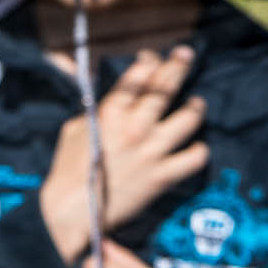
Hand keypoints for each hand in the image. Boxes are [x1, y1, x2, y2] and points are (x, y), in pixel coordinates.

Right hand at [40, 47, 208, 264]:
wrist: (71, 212)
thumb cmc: (68, 170)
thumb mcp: (74, 129)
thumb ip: (95, 109)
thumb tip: (106, 96)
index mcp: (110, 113)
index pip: (138, 76)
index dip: (150, 62)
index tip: (154, 58)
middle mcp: (134, 128)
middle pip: (165, 88)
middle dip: (178, 66)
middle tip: (186, 55)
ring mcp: (151, 152)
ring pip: (187, 119)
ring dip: (195, 107)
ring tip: (197, 103)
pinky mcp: (162, 177)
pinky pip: (193, 158)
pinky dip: (199, 151)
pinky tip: (198, 146)